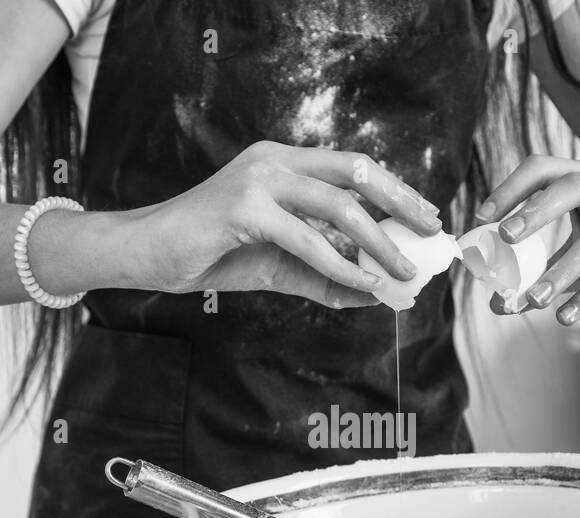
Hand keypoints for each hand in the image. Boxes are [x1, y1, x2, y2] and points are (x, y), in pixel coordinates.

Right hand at [123, 141, 442, 307]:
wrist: (148, 255)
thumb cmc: (212, 254)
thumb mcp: (281, 266)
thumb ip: (327, 275)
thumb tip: (378, 295)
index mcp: (285, 163)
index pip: (353, 167)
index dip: (396, 189)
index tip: (427, 215)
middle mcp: (274, 160)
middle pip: (356, 172)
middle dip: (401, 201)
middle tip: (431, 232)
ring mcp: (258, 179)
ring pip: (339, 207)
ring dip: (379, 242)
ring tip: (404, 271)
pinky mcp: (242, 208)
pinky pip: (306, 239)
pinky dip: (341, 264)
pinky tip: (364, 283)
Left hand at [475, 156, 579, 323]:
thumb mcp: (578, 263)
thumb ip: (540, 276)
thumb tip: (495, 304)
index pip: (544, 168)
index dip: (510, 189)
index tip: (482, 220)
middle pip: (572, 184)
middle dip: (535, 211)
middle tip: (505, 237)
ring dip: (562, 271)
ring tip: (533, 300)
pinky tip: (567, 316)